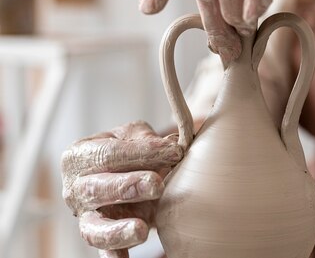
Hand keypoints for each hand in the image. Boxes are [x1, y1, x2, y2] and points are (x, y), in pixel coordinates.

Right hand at [61, 121, 182, 257]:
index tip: (173, 152)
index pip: (107, 153)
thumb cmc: (128, 151)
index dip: (141, 151)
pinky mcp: (99, 235)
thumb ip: (147, 138)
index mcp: (80, 155)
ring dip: (118, 229)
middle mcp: (76, 187)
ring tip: (142, 228)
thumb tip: (171, 145)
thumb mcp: (134, 135)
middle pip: (96, 188)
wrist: (126, 171)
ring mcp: (85, 215)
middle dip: (127, 186)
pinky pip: (103, 250)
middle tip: (156, 184)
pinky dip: (113, 255)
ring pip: (94, 227)